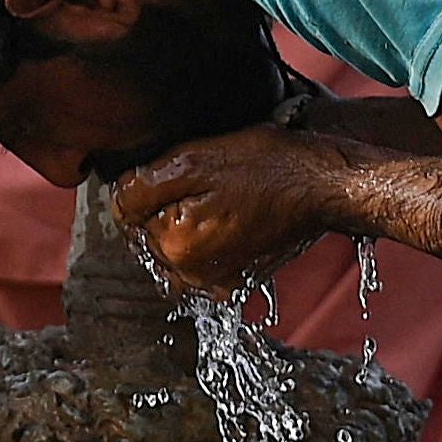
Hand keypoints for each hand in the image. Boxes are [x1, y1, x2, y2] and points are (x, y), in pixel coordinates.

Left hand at [111, 125, 355, 294]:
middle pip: (153, 234)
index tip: (187, 170)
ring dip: (189, 223)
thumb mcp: (193, 159)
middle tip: (209, 181)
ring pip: (178, 247)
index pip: (132, 215)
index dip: (154, 184)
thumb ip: (141, 185)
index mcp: (176, 248)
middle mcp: (194, 276)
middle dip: (169, 207)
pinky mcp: (241, 280)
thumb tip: (117, 202)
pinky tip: (234, 218)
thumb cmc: (267, 165)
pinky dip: (212, 239)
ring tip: (223, 198)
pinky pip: (206, 260)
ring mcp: (220, 282)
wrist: (324, 183)